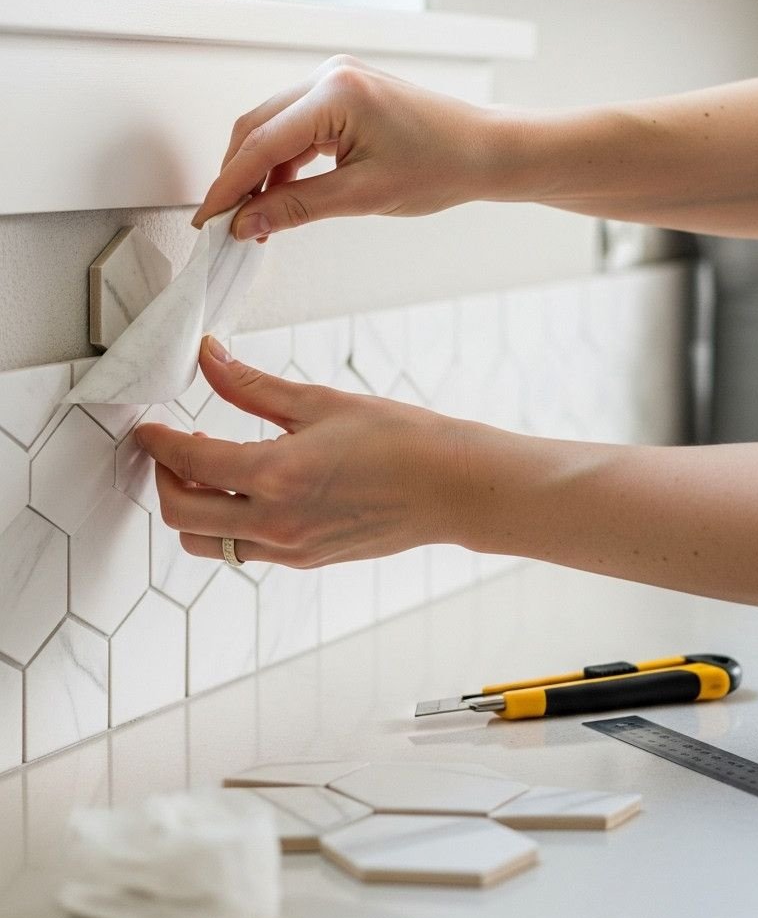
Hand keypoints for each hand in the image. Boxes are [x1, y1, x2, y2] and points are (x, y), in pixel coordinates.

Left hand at [134, 335, 463, 566]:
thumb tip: (209, 357)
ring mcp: (288, 548)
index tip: (148, 429)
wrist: (449, 487)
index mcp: (275, 476)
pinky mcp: (304, 559)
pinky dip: (226, 524)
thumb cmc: (398, 440)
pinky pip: (243, 550)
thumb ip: (253, 386)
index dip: (159, 443)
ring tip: (208, 470)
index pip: (190, 463)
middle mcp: (275, 522)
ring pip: (206, 542)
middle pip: (182, 514)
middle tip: (171, 448)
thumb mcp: (319, 402)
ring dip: (191, 508)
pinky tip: (246, 490)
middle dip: (165, 478)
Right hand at [191, 55, 494, 237]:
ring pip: (272, 126)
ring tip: (254, 218)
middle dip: (237, 177)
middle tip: (224, 224)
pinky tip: (280, 196)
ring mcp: (336, 79)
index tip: (206, 220)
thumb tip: (247, 224)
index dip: (228, 187)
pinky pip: (296, 125)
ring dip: (258, 171)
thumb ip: (297, 208)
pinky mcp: (343, 91)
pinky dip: (283, 161)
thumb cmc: (442, 166)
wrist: (485, 150)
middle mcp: (330, 76)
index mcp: (336, 94)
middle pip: (257, 128)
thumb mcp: (363, 197)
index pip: (261, 144)